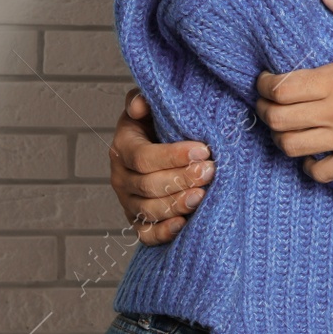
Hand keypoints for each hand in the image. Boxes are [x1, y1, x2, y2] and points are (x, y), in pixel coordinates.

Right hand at [108, 89, 214, 244]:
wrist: (161, 146)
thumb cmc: (161, 124)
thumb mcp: (154, 106)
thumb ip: (146, 99)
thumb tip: (138, 105)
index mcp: (123, 147)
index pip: (143, 156)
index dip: (173, 155)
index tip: (203, 150)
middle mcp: (121, 177)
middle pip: (148, 185)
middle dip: (181, 179)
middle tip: (210, 171)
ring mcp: (128, 201)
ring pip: (148, 210)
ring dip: (177, 204)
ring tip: (202, 195)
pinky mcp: (138, 221)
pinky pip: (145, 234)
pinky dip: (163, 232)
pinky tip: (183, 224)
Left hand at [255, 0, 332, 182]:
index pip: (283, 87)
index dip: (263, 85)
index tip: (263, 79)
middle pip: (279, 119)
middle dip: (265, 109)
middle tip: (268, 101)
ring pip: (292, 147)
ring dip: (281, 136)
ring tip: (284, 125)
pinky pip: (321, 173)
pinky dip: (310, 165)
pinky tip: (314, 152)